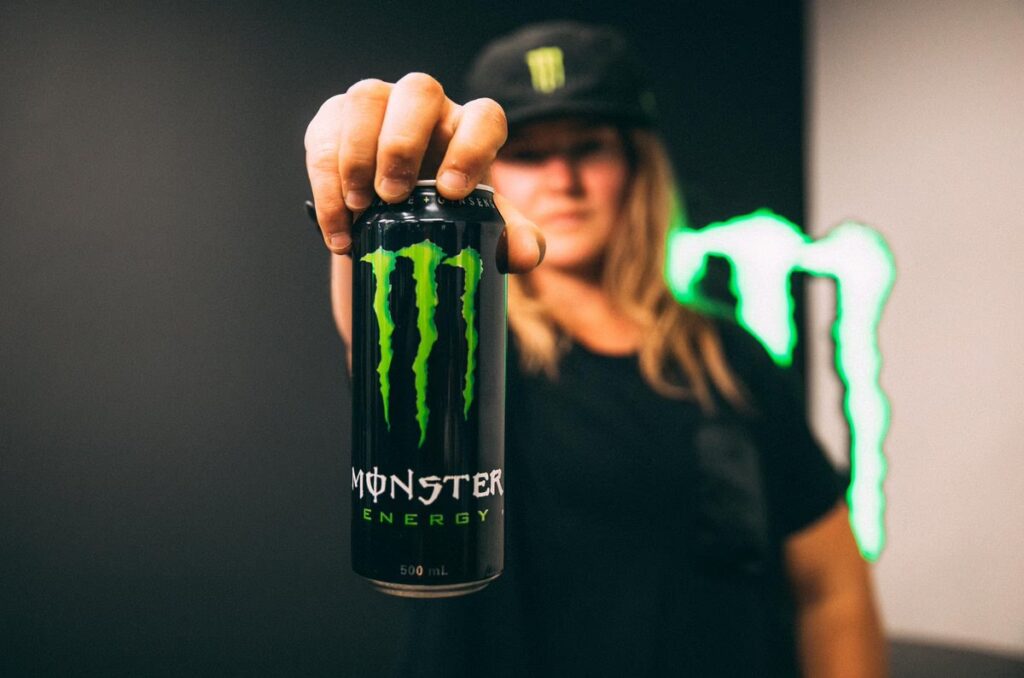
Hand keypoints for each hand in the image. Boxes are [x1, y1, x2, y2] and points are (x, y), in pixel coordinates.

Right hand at [304, 72, 543, 271]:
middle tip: (395, 196)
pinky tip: (338, 229)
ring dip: (359, 154)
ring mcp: (378, 105)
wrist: (389, 223)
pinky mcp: (334, 119)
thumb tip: (527, 254)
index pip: (484, 117)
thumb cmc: (442, 215)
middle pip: (420, 90)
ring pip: (366, 99)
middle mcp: (425, 106)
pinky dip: (327, 184)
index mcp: (468, 128)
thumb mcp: (476, 228)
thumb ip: (508, 239)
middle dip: (403, 143)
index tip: (451, 192)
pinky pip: (325, 134)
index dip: (471, 148)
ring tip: (361, 208)